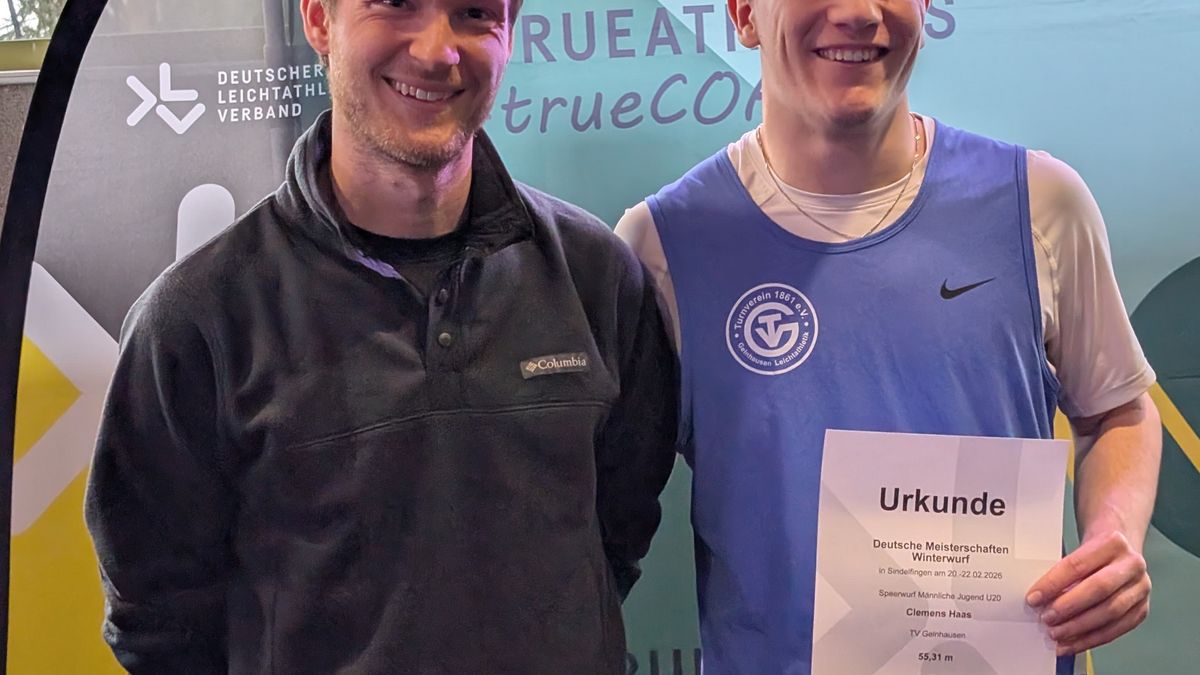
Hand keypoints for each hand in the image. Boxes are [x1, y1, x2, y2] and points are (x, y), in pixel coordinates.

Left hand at [1026, 531, 1150, 655]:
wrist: (1120, 548)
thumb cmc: (1092, 551)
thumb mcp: (1077, 549)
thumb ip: (1061, 572)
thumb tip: (1039, 599)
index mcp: (1112, 542)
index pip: (1078, 565)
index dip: (1053, 583)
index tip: (1034, 597)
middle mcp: (1132, 564)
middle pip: (1099, 589)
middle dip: (1069, 607)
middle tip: (1046, 618)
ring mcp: (1141, 588)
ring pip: (1111, 612)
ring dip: (1080, 627)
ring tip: (1056, 633)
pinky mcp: (1142, 608)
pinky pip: (1117, 629)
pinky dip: (1092, 638)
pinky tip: (1073, 642)